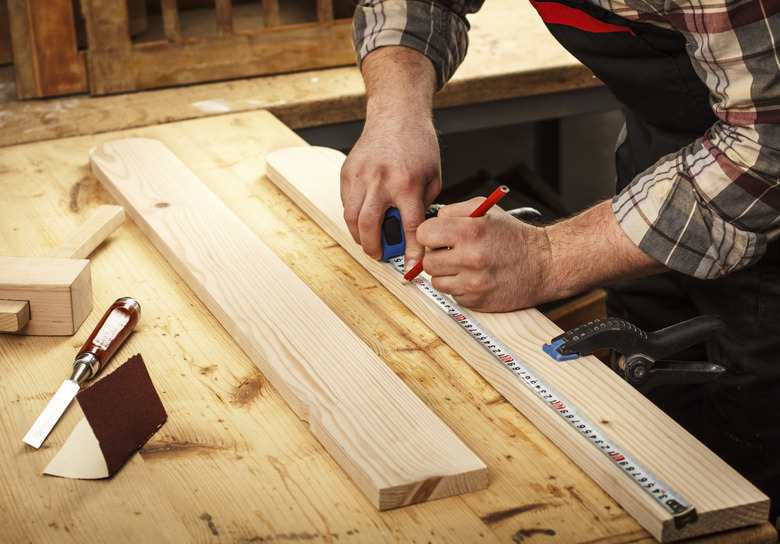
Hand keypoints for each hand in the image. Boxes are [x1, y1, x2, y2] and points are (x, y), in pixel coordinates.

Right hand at [340, 47, 440, 268]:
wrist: (397, 113)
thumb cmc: (419, 144)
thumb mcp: (433, 176)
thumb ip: (423, 205)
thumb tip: (416, 232)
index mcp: (407, 183)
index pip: (409, 227)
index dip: (410, 251)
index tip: (410, 268)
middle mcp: (381, 180)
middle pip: (369, 226)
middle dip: (373, 248)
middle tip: (379, 255)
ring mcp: (361, 175)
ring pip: (351, 217)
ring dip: (358, 235)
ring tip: (368, 241)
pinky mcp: (347, 171)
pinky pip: (345, 201)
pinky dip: (353, 215)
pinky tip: (363, 218)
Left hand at [416, 200, 667, 312]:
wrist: (544, 265)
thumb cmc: (516, 238)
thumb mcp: (487, 210)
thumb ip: (454, 211)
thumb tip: (433, 221)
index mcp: (470, 231)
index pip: (424, 234)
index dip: (430, 235)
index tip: (437, 237)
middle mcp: (470, 258)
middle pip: (428, 261)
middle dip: (437, 255)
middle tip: (452, 252)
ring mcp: (473, 283)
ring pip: (437, 281)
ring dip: (446, 274)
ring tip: (464, 265)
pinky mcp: (476, 301)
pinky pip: (452, 295)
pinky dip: (459, 288)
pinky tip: (474, 278)